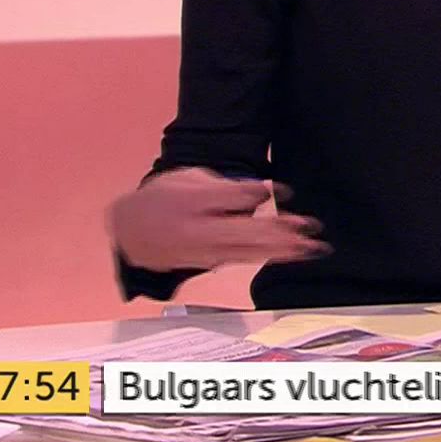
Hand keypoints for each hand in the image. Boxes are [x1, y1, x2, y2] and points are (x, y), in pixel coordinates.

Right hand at [107, 167, 326, 271]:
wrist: (128, 230)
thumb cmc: (166, 196)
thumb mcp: (190, 178)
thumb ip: (226, 186)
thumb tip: (262, 192)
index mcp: (192, 201)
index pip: (232, 198)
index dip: (261, 194)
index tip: (286, 192)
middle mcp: (197, 229)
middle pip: (244, 231)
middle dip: (281, 231)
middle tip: (311, 227)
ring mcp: (201, 250)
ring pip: (246, 251)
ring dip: (282, 250)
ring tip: (311, 247)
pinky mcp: (207, 263)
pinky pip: (241, 260)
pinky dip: (267, 257)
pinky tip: (290, 255)